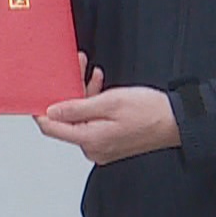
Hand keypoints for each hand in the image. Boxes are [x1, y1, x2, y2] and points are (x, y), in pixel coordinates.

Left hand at [35, 82, 179, 164]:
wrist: (177, 121)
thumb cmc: (150, 112)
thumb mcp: (110, 102)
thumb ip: (77, 107)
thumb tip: (51, 111)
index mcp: (90, 140)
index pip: (52, 128)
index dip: (41, 109)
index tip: (38, 92)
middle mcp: (93, 148)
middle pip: (67, 120)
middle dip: (69, 92)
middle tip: (75, 68)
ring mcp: (102, 147)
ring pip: (81, 118)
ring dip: (83, 94)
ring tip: (92, 73)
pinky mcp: (110, 141)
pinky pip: (93, 122)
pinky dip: (94, 104)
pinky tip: (101, 86)